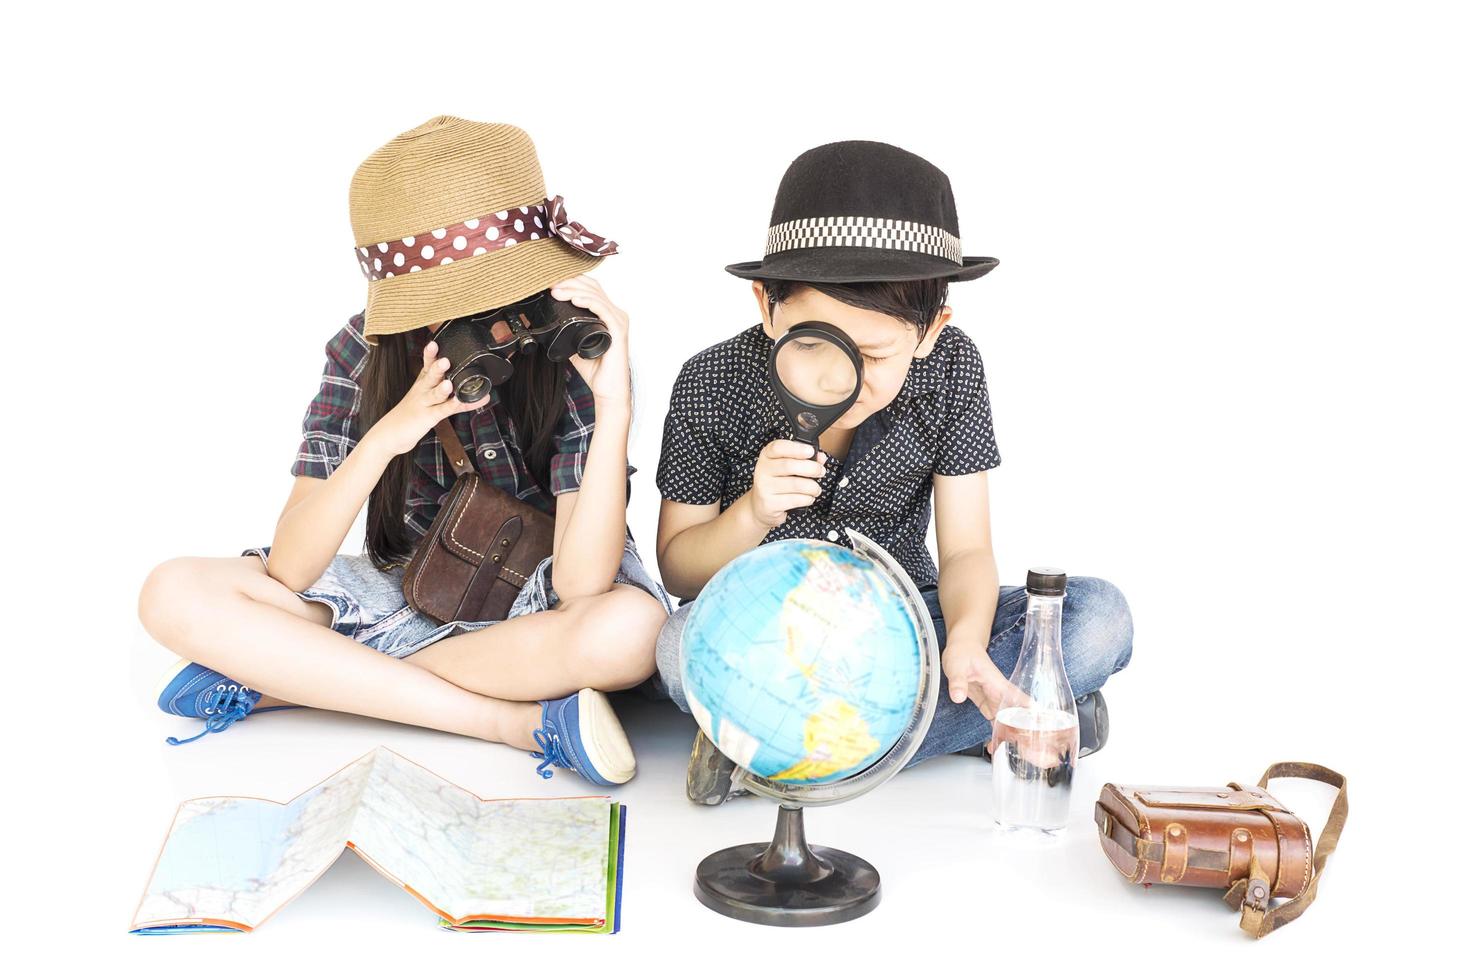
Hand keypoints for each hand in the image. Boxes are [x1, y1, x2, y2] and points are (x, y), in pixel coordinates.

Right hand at [367, 338, 488, 456]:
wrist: (389, 435)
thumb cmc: (410, 415)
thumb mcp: (425, 399)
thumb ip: (445, 393)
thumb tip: (466, 388)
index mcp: (421, 383)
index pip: (426, 365)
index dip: (430, 355)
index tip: (434, 344)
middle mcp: (422, 391)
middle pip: (430, 376)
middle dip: (437, 367)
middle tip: (445, 359)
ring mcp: (424, 404)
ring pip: (435, 393)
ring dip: (443, 388)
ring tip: (449, 383)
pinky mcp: (427, 418)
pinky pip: (442, 411)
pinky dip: (453, 406)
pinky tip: (460, 401)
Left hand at [548, 275, 630, 407]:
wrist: (607, 389)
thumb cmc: (596, 369)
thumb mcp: (575, 345)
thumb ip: (567, 331)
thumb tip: (547, 323)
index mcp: (607, 314)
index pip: (591, 288)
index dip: (572, 281)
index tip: (552, 283)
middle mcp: (615, 314)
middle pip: (592, 287)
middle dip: (570, 282)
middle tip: (550, 285)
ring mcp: (618, 321)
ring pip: (596, 295)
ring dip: (574, 290)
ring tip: (557, 291)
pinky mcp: (618, 330)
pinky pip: (603, 310)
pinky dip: (588, 302)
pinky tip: (575, 300)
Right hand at [749, 439, 828, 526]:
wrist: (761, 505)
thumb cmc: (777, 482)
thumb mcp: (788, 466)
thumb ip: (805, 459)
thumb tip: (821, 457)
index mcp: (767, 456)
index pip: (778, 447)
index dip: (796, 448)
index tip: (811, 451)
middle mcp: (763, 470)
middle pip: (789, 465)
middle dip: (811, 468)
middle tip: (821, 471)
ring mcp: (764, 487)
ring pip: (795, 484)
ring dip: (812, 487)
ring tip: (816, 489)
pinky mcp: (770, 504)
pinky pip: (795, 500)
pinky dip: (807, 499)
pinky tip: (808, 497)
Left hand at [942, 642, 1028, 748]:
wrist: (962, 648)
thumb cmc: (963, 653)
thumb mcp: (956, 666)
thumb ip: (958, 682)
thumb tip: (958, 696)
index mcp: (997, 684)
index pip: (1018, 699)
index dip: (1029, 713)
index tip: (1040, 727)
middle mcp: (999, 693)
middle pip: (1017, 715)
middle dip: (1024, 732)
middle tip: (1028, 751)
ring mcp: (994, 699)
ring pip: (1007, 721)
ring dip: (1011, 736)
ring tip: (1012, 754)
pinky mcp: (987, 703)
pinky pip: (995, 721)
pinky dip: (997, 733)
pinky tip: (995, 745)